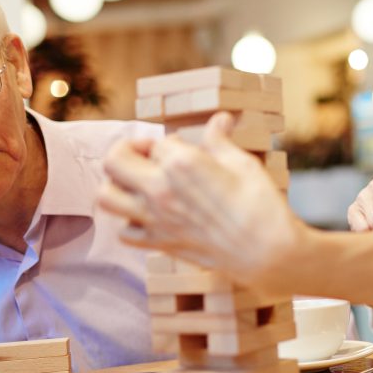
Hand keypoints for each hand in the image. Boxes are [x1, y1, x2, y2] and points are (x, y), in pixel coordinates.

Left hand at [98, 112, 302, 295]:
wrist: (266, 252)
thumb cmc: (260, 205)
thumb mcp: (243, 163)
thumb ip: (220, 140)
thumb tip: (220, 120)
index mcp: (181, 163)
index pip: (159, 142)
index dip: (174, 143)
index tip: (188, 148)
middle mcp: (159, 190)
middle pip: (114, 160)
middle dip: (128, 151)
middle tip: (149, 155)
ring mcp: (155, 219)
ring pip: (105, 196)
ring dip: (117, 185)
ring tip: (139, 183)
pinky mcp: (159, 243)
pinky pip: (124, 231)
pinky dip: (130, 221)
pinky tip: (150, 215)